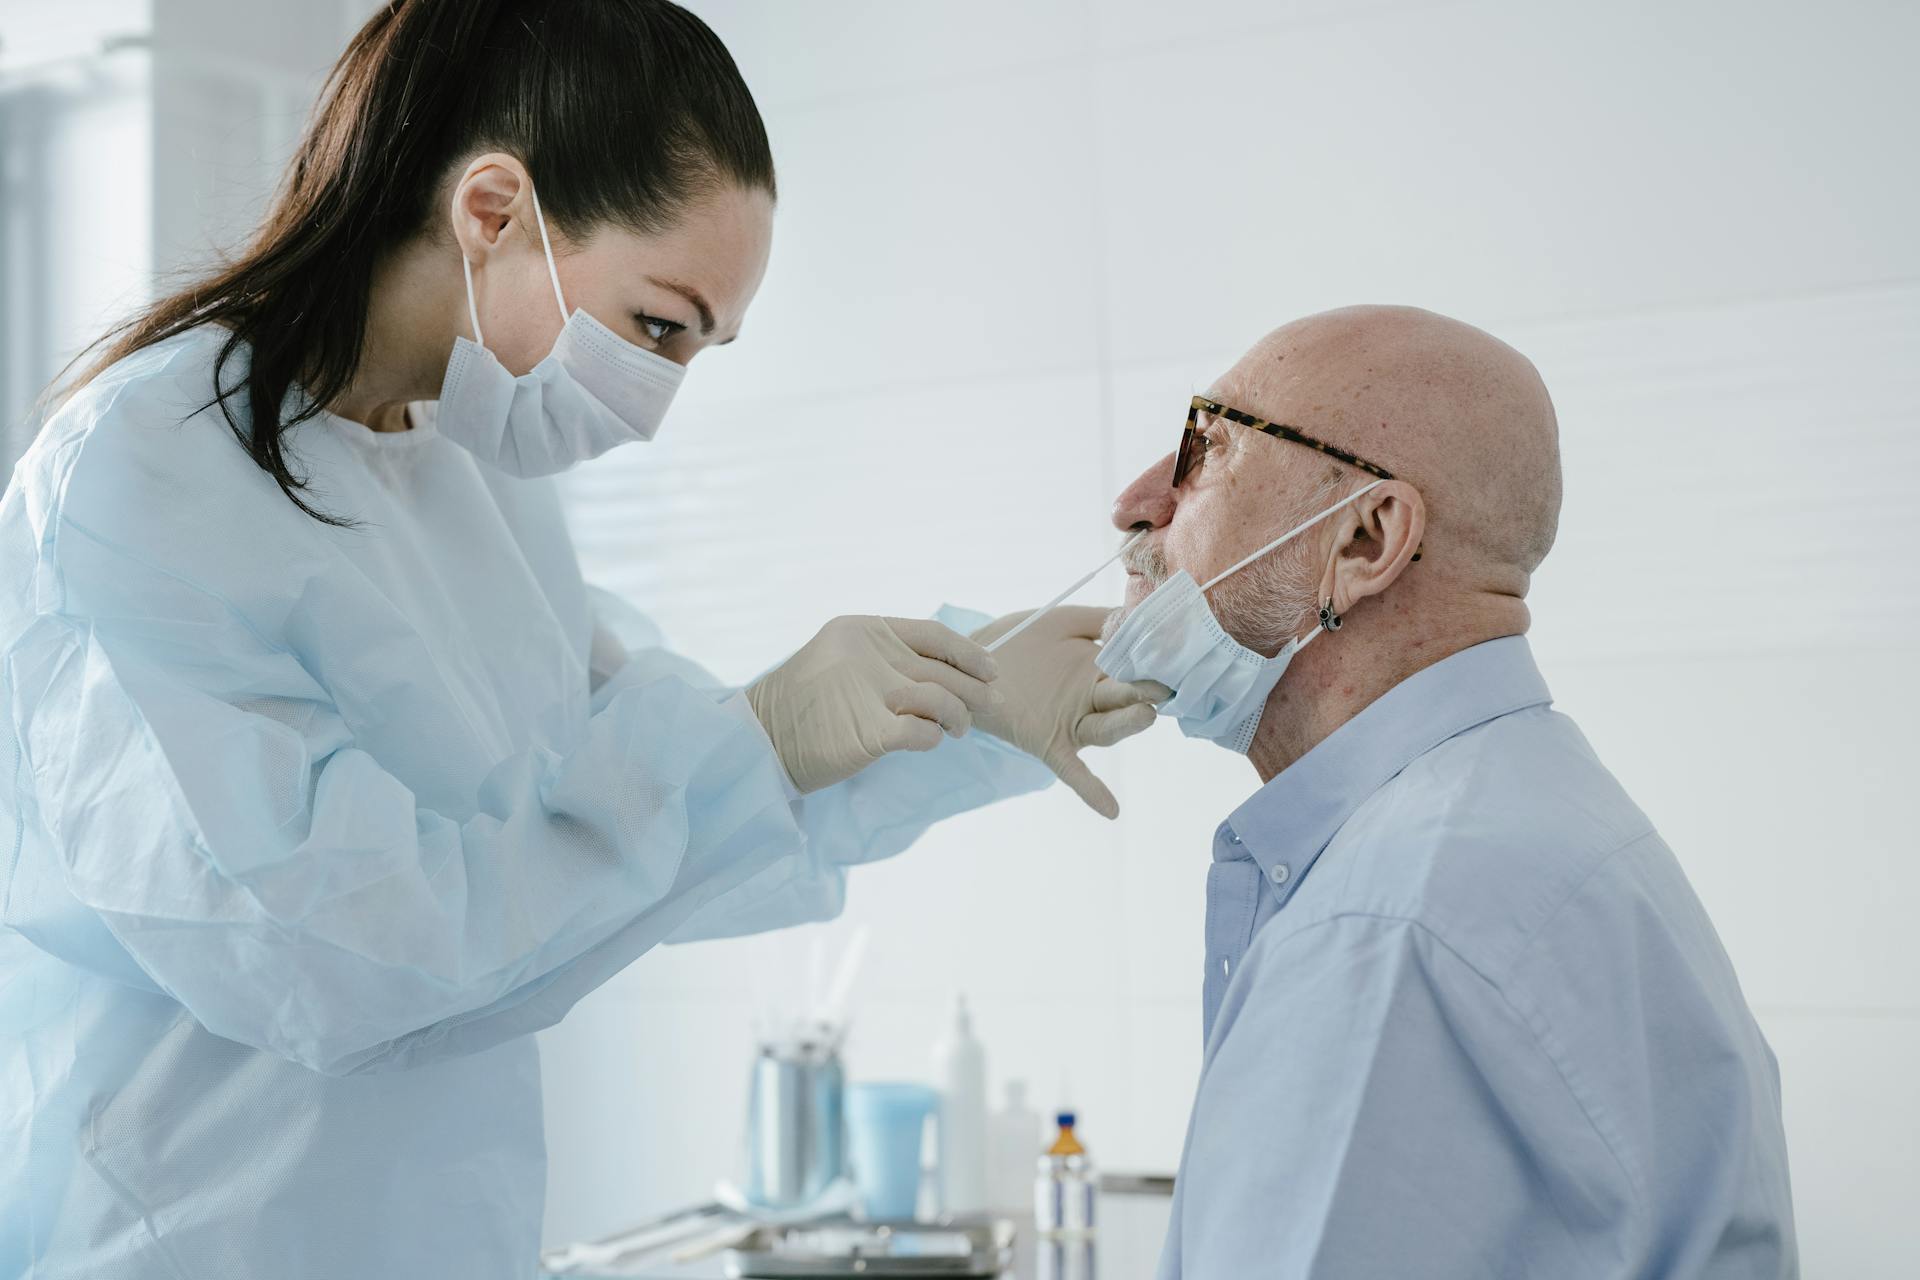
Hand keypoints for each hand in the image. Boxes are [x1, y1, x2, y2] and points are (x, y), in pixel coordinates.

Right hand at [747, 616, 1001, 793]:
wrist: (758, 741)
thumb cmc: (803, 704)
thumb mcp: (840, 660)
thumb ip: (886, 658)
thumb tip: (947, 670)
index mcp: (863, 630)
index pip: (934, 634)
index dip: (970, 653)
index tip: (991, 669)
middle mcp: (868, 655)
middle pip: (944, 670)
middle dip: (976, 689)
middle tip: (992, 704)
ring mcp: (869, 692)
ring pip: (942, 700)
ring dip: (959, 717)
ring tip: (959, 729)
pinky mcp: (870, 732)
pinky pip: (924, 733)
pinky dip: (933, 739)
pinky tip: (928, 741)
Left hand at [969, 606, 1164, 818]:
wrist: (971, 660)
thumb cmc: (1019, 638)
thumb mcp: (1063, 621)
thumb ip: (1101, 619)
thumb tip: (1140, 615)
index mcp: (1099, 671)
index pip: (1134, 671)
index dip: (1151, 666)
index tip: (1173, 658)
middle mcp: (1091, 700)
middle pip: (1125, 700)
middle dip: (1145, 694)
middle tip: (1163, 688)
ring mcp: (1072, 723)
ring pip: (1106, 729)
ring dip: (1126, 726)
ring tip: (1145, 716)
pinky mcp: (1049, 744)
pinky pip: (1072, 771)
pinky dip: (1091, 790)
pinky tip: (1111, 810)